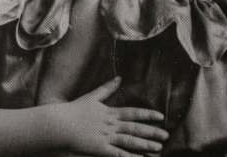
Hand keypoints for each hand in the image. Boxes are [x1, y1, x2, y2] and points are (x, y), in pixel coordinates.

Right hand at [50, 77, 168, 156]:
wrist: (59, 123)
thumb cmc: (74, 111)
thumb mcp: (92, 97)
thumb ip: (107, 88)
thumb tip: (119, 77)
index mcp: (110, 112)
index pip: (133, 112)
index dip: (148, 114)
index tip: (161, 116)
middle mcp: (110, 124)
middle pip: (135, 127)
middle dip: (152, 132)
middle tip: (167, 135)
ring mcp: (105, 136)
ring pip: (130, 141)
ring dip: (145, 144)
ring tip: (158, 148)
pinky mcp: (99, 148)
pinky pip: (117, 154)